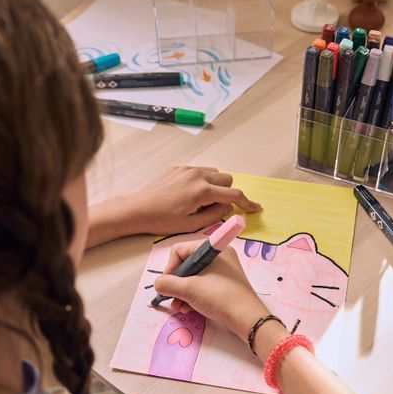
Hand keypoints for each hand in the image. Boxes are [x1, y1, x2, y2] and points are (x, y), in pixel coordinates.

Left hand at [87, 166, 261, 246]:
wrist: (137, 209)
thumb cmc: (163, 220)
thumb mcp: (191, 225)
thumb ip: (214, 214)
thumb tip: (227, 207)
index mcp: (202, 191)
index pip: (233, 194)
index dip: (247, 202)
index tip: (255, 208)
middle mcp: (197, 175)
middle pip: (227, 178)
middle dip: (228, 192)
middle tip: (217, 206)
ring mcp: (187, 169)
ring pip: (214, 172)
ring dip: (215, 184)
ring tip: (202, 200)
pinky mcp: (177, 168)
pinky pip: (198, 171)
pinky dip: (201, 180)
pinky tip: (188, 194)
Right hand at [152, 241, 270, 341]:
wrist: (247, 318)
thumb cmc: (219, 297)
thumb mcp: (189, 289)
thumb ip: (168, 284)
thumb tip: (158, 284)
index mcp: (212, 249)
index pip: (180, 251)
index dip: (170, 269)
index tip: (166, 286)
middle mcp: (218, 256)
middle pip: (186, 265)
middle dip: (176, 284)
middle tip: (172, 299)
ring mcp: (223, 271)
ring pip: (194, 277)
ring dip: (182, 293)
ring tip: (180, 308)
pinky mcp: (225, 285)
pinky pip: (203, 285)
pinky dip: (193, 296)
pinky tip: (189, 309)